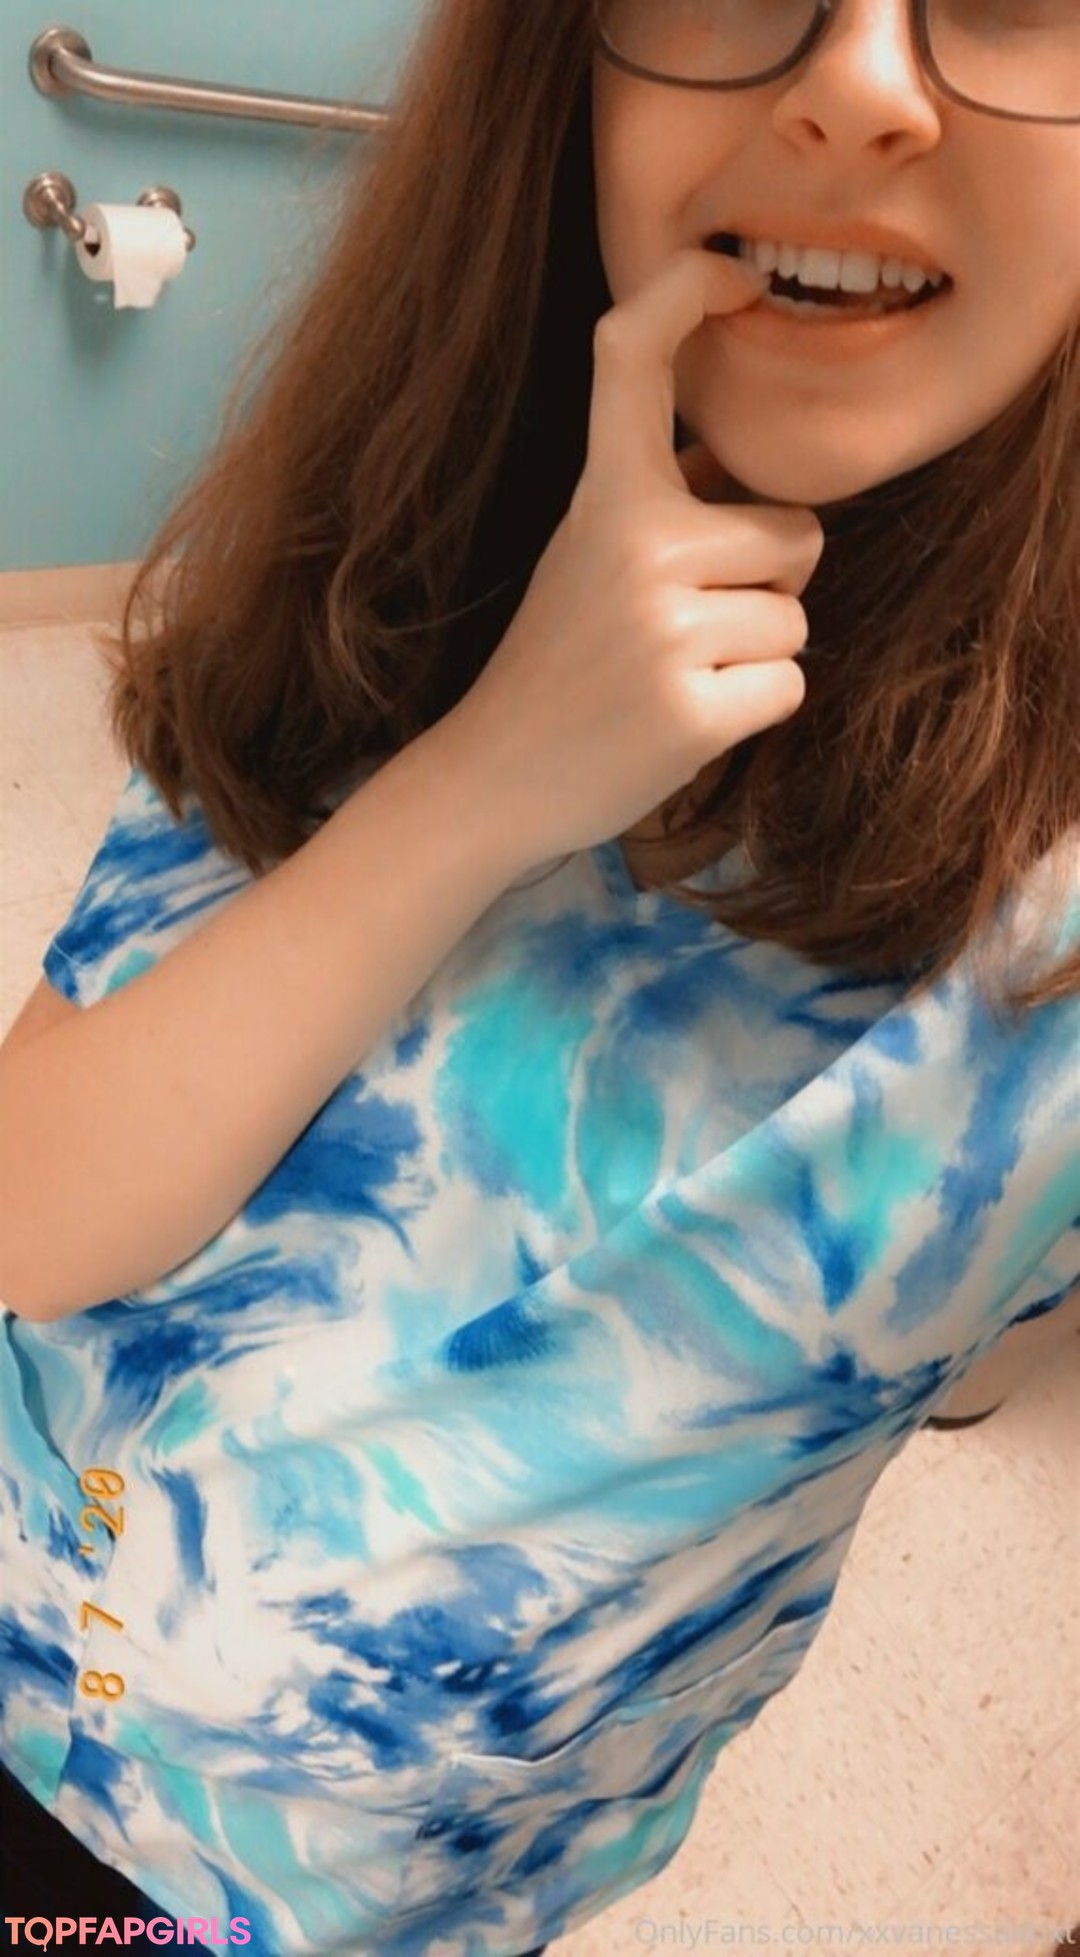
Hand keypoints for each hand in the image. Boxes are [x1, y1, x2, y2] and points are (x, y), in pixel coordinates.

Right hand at [443, 248, 824, 870]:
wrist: (492, 779)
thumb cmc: (556, 665)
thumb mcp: (584, 556)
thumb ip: (660, 502)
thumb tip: (743, 459)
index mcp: (602, 498)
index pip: (633, 360)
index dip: (687, 293)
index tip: (732, 276)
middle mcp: (634, 548)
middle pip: (797, 532)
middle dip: (768, 582)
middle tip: (687, 626)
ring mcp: (664, 631)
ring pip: (797, 616)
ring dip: (758, 652)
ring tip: (681, 675)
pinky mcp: (695, 710)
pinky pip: (790, 683)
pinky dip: (755, 708)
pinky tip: (690, 720)